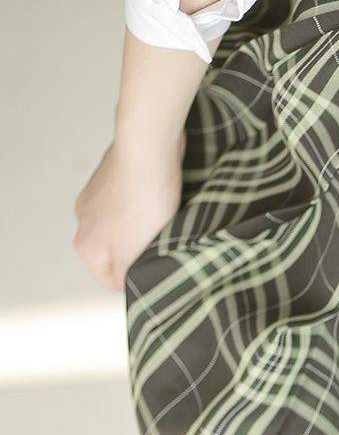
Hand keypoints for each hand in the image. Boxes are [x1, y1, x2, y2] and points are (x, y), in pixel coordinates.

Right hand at [72, 127, 185, 293]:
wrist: (148, 149)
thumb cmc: (146, 202)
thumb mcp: (135, 252)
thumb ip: (123, 275)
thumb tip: (121, 286)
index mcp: (85, 246)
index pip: (110, 281)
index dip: (135, 278)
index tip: (155, 268)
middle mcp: (82, 221)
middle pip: (114, 252)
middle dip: (137, 250)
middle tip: (161, 242)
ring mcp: (93, 196)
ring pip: (121, 226)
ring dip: (141, 226)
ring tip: (161, 217)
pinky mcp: (108, 177)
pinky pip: (126, 202)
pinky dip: (142, 204)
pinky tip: (157, 198)